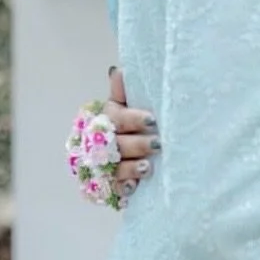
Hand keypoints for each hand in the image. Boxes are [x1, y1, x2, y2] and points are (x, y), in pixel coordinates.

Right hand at [103, 67, 159, 203]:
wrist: (125, 154)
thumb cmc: (133, 124)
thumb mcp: (128, 106)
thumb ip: (124, 91)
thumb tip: (118, 70)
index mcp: (108, 118)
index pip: (116, 117)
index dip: (133, 119)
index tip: (152, 120)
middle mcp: (102, 141)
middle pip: (115, 144)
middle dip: (137, 144)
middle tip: (157, 144)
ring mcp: (104, 165)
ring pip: (114, 167)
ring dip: (130, 167)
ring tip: (148, 168)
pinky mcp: (109, 185)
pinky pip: (113, 189)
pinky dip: (123, 187)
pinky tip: (134, 187)